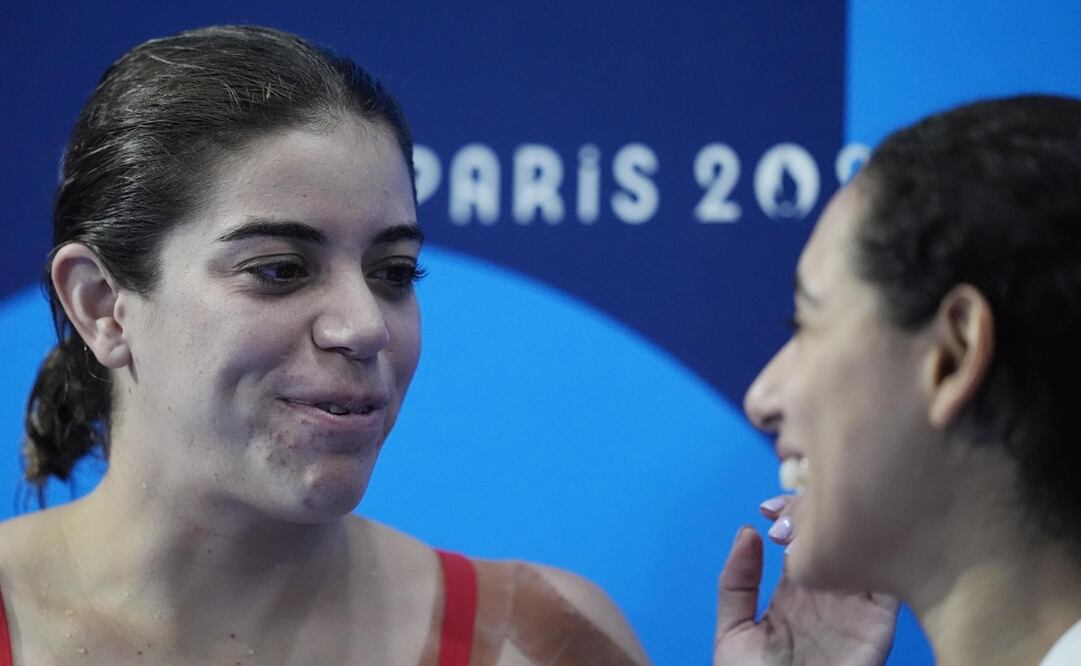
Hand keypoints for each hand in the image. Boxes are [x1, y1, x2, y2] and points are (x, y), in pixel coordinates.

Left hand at [713, 498, 898, 665]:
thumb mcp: (732, 631)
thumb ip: (736, 583)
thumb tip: (748, 530)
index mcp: (795, 591)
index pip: (801, 539)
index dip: (790, 514)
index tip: (770, 506)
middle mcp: (830, 594)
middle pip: (836, 540)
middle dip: (820, 513)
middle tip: (799, 506)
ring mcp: (857, 608)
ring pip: (864, 555)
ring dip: (850, 532)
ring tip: (822, 520)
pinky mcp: (879, 628)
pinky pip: (889, 587)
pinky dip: (879, 561)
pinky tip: (853, 544)